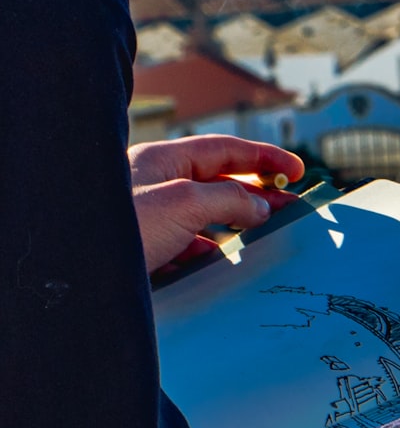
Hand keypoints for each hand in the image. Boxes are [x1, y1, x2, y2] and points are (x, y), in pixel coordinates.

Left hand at [129, 135, 304, 272]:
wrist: (74, 277)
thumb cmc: (121, 229)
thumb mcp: (186, 202)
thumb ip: (230, 198)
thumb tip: (260, 205)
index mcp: (164, 160)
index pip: (225, 150)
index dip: (264, 158)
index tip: (295, 170)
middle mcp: (156, 185)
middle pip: (218, 182)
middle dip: (256, 193)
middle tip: (290, 207)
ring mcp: (149, 219)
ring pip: (203, 217)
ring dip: (234, 225)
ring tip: (262, 237)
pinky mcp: (143, 251)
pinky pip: (185, 246)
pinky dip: (208, 252)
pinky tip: (220, 263)